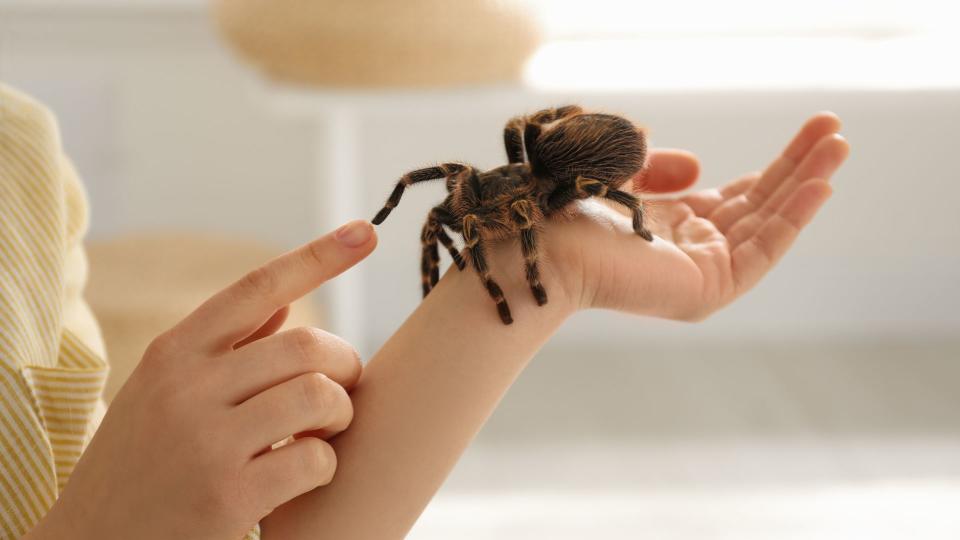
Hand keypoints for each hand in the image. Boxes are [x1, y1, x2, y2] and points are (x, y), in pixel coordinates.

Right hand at [26, 221, 376, 539]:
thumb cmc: (141, 461)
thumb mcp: (161, 391)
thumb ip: (223, 348)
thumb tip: (285, 305)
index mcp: (173, 352)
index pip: (258, 287)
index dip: (318, 256)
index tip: (366, 231)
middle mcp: (186, 387)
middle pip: (308, 344)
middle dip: (344, 366)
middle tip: (339, 391)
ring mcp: (206, 441)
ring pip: (319, 395)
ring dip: (339, 414)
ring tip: (321, 431)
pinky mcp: (228, 495)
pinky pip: (315, 459)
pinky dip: (324, 466)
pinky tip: (301, 475)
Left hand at [549, 112, 848, 319]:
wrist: (541, 242)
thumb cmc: (565, 206)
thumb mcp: (620, 168)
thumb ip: (656, 165)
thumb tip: (698, 168)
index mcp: (670, 226)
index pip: (737, 196)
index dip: (775, 166)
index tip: (811, 132)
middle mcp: (689, 251)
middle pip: (760, 206)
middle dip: (799, 168)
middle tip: (836, 131)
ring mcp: (701, 273)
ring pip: (767, 225)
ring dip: (806, 184)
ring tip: (840, 145)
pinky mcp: (709, 289)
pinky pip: (763, 250)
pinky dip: (793, 218)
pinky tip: (821, 184)